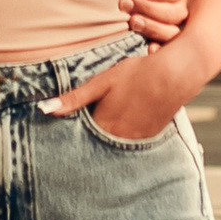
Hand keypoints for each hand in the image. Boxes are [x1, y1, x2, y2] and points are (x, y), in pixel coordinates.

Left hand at [46, 51, 185, 143]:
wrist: (175, 75)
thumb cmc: (137, 73)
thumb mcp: (102, 82)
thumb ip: (74, 99)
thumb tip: (45, 109)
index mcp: (103, 125)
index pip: (80, 140)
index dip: (72, 137)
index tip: (61, 139)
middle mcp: (119, 138)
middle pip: (97, 145)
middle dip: (87, 143)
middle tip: (80, 140)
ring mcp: (137, 139)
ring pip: (114, 146)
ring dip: (106, 142)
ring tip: (101, 132)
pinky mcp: (150, 136)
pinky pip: (131, 143)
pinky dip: (124, 138)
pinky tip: (123, 126)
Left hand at [120, 0, 188, 46]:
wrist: (123, 0)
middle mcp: (180, 11)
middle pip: (174, 13)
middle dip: (148, 8)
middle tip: (125, 4)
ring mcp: (173, 29)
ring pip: (171, 32)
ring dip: (151, 27)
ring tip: (132, 22)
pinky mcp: (161, 44)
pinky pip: (165, 50)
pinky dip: (158, 49)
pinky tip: (148, 48)